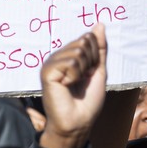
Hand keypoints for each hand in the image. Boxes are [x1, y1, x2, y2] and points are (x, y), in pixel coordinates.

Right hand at [39, 24, 106, 147]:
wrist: (78, 122)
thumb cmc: (87, 101)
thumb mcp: (98, 70)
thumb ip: (99, 48)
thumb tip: (99, 24)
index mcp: (67, 56)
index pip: (87, 38)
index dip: (95, 56)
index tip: (89, 73)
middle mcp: (57, 57)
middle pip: (83, 42)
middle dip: (90, 62)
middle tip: (82, 80)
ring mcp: (50, 64)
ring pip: (78, 52)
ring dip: (82, 71)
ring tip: (74, 84)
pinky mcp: (47, 72)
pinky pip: (70, 63)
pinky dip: (74, 76)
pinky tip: (66, 86)